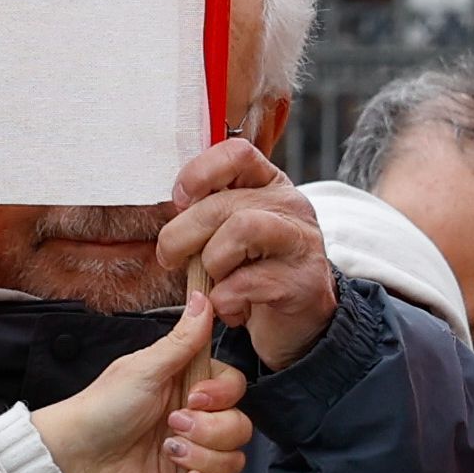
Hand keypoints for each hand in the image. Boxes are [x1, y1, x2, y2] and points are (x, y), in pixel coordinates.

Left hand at [32, 296, 253, 472]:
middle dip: (211, 430)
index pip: (234, 386)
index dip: (222, 395)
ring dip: (203, 457)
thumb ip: (182, 340)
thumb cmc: (102, 406)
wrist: (76, 455)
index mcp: (187, 384)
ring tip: (168, 453)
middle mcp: (195, 416)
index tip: (193, 398)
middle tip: (172, 426)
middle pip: (240, 424)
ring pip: (233, 458)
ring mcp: (193, 450)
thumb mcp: (143, 369)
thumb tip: (204, 298)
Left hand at [153, 138, 337, 370]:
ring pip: (241, 230)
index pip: (237, 153)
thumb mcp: (226, 232)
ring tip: (213, 282)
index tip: (180, 200)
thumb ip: (205, 213)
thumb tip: (171, 212)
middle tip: (170, 258)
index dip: (199, 173)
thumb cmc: (252, 269)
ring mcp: (301, 241)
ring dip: (211, 263)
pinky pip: (246, 282)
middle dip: (183, 234)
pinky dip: (225, 299)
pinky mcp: (303, 281)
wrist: (297, 319)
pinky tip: (232, 308)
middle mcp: (290, 205)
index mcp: (268, 184)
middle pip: (224, 204)